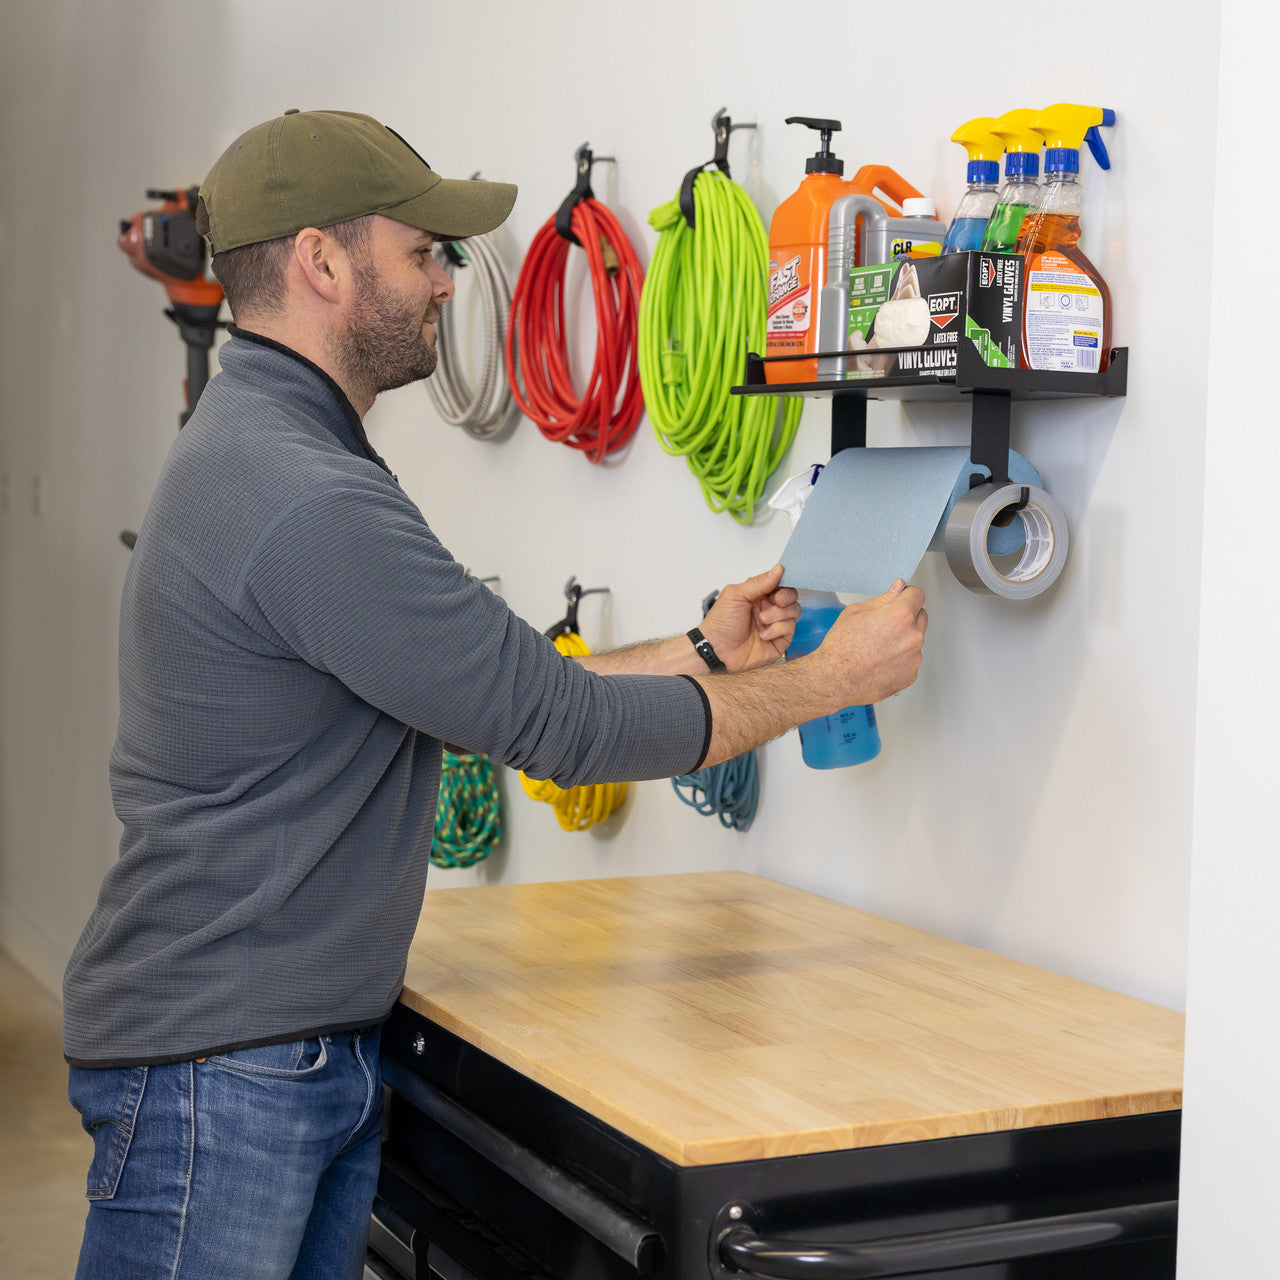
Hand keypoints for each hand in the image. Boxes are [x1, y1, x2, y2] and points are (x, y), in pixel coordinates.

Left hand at [699, 564, 800, 671]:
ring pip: (794, 611)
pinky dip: (776, 630)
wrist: (718, 651)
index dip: (783, 582)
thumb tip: (778, 569)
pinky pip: (790, 629)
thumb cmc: (720, 624)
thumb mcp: (735, 595)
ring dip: (778, 614)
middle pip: (791, 596)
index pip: (779, 583)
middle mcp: (768, 608)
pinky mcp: (780, 640)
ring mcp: (774, 624)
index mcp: (757, 595)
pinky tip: (763, 635)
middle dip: (785, 597)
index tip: (778, 585)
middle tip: (775, 601)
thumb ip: (758, 582)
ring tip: (762, 620)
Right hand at [819, 579, 927, 702]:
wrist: (835, 679)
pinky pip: (911, 660)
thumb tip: (897, 589)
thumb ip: (883, 599)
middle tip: (884, 624)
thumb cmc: (841, 648)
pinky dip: (900, 659)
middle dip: (907, 616)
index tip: (901, 599)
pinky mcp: (910, 675)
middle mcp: (912, 637)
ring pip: (915, 640)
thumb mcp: (856, 612)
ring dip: (903, 639)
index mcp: (900, 616)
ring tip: (879, 646)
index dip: (907, 595)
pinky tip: (881, 660)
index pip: (917, 595)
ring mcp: (914, 658)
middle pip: (921, 616)